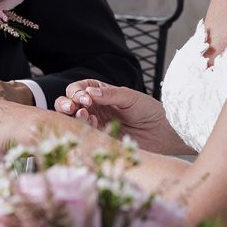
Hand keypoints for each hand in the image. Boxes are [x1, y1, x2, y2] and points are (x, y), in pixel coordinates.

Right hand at [55, 79, 177, 152]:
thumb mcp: (129, 97)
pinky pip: (84, 133)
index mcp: (99, 93)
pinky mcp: (99, 138)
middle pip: (68, 103)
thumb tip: (90, 92)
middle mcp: (94, 107)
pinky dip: (84, 128)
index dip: (77, 92)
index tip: (86, 98)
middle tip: (72, 107)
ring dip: (73, 116)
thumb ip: (110, 94)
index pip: (78, 89)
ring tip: (85, 115)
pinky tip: (94, 125)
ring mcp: (95, 123)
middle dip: (65, 104)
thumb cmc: (148, 110)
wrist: (161, 132)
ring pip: (72, 119)